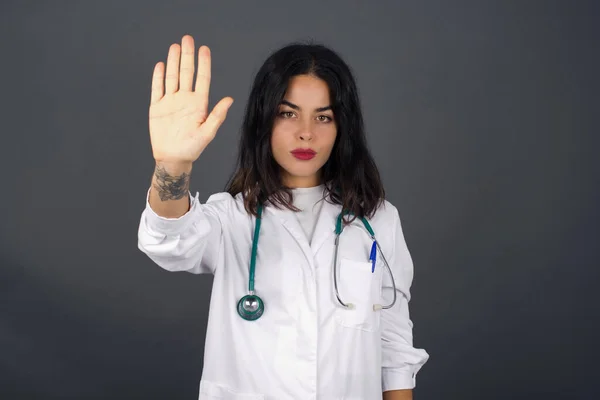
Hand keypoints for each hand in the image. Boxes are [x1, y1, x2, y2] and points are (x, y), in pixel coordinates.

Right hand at [148, 35, 233, 165]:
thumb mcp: (207, 133)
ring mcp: (171, 102)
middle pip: (186, 73)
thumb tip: (229, 99)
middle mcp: (185, 99)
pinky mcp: (157, 107)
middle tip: (188, 39)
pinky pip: (157, 89)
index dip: (203, 64)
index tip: (204, 49)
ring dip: (173, 62)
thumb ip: (217, 115)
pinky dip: (158, 77)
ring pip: (172, 77)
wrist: (173, 158)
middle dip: (187, 56)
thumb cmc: (192, 148)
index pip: (202, 79)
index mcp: (198, 104)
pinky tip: (161, 65)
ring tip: (175, 46)